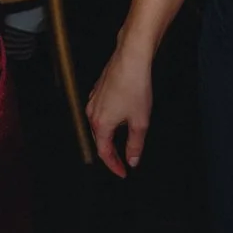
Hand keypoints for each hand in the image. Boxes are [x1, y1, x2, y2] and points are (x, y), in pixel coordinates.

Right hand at [86, 44, 153, 177]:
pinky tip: (120, 119)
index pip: (104, 152)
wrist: (130, 60)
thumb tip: (132, 159)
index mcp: (101, 124)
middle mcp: (92, 113)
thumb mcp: (140, 122)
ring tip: (121, 143)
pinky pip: (100, 112)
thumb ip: (135, 145)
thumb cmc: (134, 86)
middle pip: (99, 140)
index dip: (114, 165)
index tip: (123, 172)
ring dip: (109, 137)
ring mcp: (93, 100)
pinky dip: (108, 122)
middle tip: (123, 162)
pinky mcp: (98, 91)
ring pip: (98, 126)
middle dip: (111, 153)